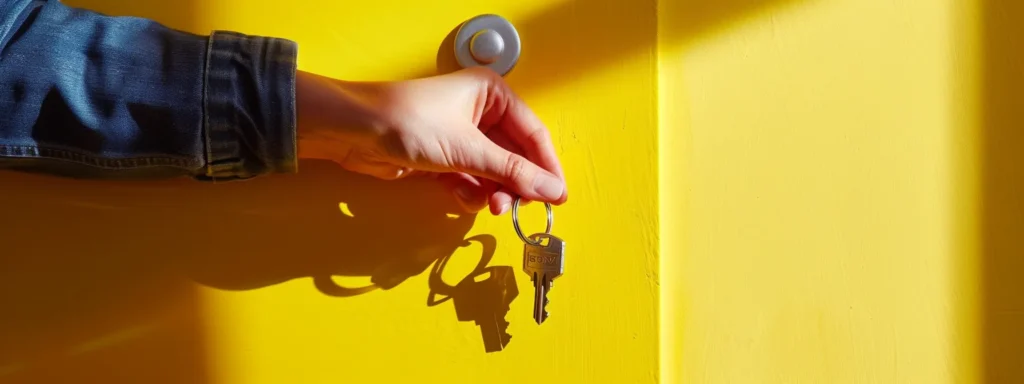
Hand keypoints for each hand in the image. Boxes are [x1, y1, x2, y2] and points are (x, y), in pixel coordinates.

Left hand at [294, 67, 566, 214]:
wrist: (353, 131)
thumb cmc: (409, 122)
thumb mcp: (468, 150)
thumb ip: (513, 173)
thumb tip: (553, 191)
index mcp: (493, 94)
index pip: (534, 134)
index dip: (548, 167)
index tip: (558, 198)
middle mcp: (480, 112)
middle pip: (515, 156)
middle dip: (516, 185)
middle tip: (518, 209)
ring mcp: (461, 136)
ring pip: (493, 172)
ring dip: (494, 193)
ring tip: (492, 207)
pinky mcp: (443, 157)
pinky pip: (471, 179)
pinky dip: (471, 193)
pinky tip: (465, 200)